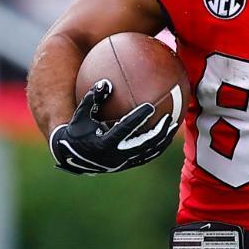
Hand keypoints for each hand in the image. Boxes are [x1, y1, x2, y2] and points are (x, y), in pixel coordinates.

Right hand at [48, 79, 176, 174]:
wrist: (73, 157)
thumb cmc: (77, 131)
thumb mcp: (80, 115)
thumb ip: (92, 99)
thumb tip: (106, 82)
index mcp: (104, 143)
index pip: (125, 129)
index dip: (138, 118)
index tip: (150, 106)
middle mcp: (116, 155)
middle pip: (144, 144)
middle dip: (158, 132)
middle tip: (169, 118)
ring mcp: (123, 162)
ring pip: (149, 152)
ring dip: (163, 140)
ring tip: (174, 125)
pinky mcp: (127, 165)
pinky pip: (147, 156)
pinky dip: (158, 146)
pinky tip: (167, 135)